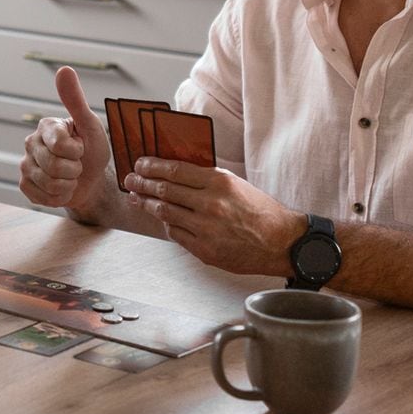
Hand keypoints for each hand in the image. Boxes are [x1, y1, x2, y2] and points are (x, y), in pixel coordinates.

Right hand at [17, 67, 116, 217]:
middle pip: (54, 166)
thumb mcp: (90, 125)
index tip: (82, 147)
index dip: (78, 151)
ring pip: (49, 183)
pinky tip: (61, 188)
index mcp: (45, 126)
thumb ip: (75, 100)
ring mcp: (25, 165)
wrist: (92, 180)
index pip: (60, 144)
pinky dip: (59, 197)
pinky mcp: (25, 185)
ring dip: (68, 185)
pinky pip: (42, 196)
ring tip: (70, 177)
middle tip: (77, 164)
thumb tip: (64, 69)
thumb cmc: (92, 150)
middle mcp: (31, 143)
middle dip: (74, 170)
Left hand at [124, 157, 303, 276]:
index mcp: (219, 183)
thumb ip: (206, 180)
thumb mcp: (236, 184)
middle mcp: (210, 204)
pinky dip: (167, 225)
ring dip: (146, 204)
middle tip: (130, 180)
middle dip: (142, 184)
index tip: (140, 164)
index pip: (175, 170)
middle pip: (165, 190)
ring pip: (165, 213)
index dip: (152, 166)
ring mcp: (206, 228)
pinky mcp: (205, 249)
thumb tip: (174, 173)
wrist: (282, 242)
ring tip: (136, 198)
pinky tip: (161, 219)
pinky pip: (176, 234)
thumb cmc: (261, 212)